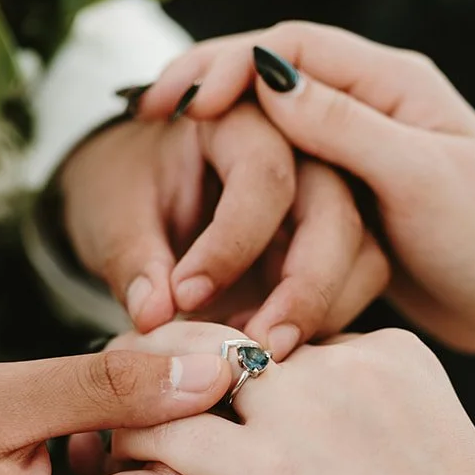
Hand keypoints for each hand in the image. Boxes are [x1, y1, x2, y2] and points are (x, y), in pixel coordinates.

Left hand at [59, 104, 388, 359]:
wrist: (141, 195)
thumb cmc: (126, 188)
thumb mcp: (113, 214)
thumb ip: (133, 261)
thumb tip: (153, 318)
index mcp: (238, 119)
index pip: (263, 175)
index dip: (231, 243)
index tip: (184, 298)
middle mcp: (301, 149)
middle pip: (336, 211)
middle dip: (303, 289)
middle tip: (258, 349)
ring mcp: (325, 198)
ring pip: (361, 252)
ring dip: (320, 312)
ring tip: (260, 356)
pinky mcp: (333, 246)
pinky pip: (356, 284)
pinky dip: (324, 322)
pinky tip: (272, 348)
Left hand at [110, 323, 474, 474]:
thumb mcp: (442, 465)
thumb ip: (385, 439)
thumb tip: (345, 467)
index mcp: (394, 354)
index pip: (295, 341)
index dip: (249, 377)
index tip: (223, 408)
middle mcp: (345, 363)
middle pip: (232, 339)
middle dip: (179, 364)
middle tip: (138, 397)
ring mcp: (305, 411)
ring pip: (186, 370)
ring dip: (140, 393)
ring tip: (110, 424)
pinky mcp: (266, 471)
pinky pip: (168, 435)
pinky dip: (131, 445)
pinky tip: (115, 465)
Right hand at [136, 24, 474, 385]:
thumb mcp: (418, 178)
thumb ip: (345, 127)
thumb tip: (266, 78)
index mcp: (394, 84)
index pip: (291, 46)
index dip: (226, 61)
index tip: (177, 97)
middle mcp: (372, 110)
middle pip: (271, 83)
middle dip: (209, 93)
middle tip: (149, 114)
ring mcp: (359, 159)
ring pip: (271, 138)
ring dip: (220, 146)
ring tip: (165, 157)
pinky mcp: (350, 208)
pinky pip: (284, 190)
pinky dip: (243, 197)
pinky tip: (205, 208)